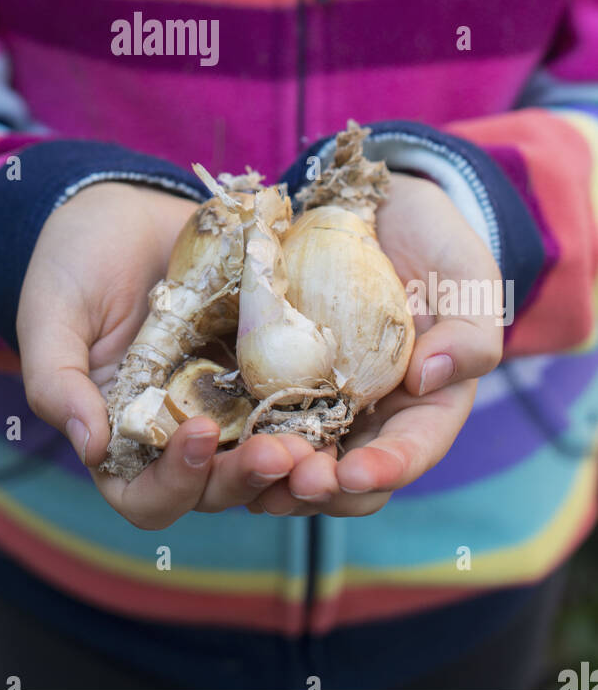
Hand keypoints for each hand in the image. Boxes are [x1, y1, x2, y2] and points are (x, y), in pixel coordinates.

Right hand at [16, 182, 323, 528]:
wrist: (122, 208)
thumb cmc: (73, 263)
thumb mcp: (50, 314)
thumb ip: (57, 380)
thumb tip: (89, 445)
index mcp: (120, 438)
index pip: (143, 495)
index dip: (172, 483)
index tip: (197, 435)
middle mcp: (175, 431)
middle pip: (215, 487)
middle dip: (246, 476)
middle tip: (281, 452)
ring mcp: (224, 400)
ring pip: (261, 453)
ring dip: (290, 456)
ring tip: (314, 439)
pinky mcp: (262, 363)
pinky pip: (292, 397)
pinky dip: (312, 406)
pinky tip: (335, 392)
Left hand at [252, 173, 503, 517]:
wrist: (377, 203)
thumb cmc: (435, 241)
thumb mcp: (469, 278)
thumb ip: (470, 332)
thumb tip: (429, 378)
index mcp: (429, 404)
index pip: (413, 450)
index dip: (386, 468)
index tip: (354, 473)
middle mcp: (375, 415)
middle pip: (351, 474)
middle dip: (324, 487)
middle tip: (293, 483)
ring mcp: (324, 398)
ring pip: (302, 459)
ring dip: (278, 476)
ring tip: (254, 470)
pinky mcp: (280, 375)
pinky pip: (261, 417)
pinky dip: (245, 438)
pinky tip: (220, 445)